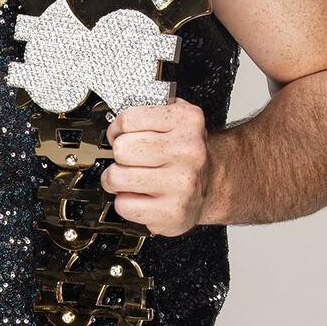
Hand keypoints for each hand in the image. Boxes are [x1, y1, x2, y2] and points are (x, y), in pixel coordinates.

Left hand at [100, 97, 210, 236]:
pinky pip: (124, 205)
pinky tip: (140, 196)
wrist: (213, 182)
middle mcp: (188, 150)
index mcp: (186, 120)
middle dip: (118, 156)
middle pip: (121, 149)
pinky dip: (125, 202)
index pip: (127, 120)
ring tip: (131, 178)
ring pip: (117, 178)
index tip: (121, 136)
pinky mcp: (173, 212)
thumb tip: (113, 123)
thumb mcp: (175, 119)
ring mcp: (182, 183)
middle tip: (128, 160)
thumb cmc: (185, 152)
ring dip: (117, 180)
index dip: (117, 129)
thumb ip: (147, 113)